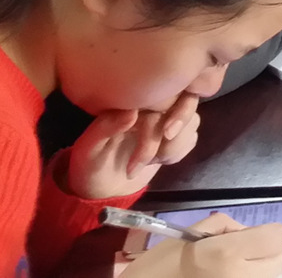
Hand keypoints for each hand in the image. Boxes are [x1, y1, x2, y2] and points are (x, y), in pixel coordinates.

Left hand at [64, 92, 200, 198]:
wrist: (102, 187)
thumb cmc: (90, 164)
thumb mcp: (90, 147)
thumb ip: (107, 127)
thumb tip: (133, 113)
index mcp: (131, 100)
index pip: (164, 94)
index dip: (174, 111)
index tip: (167, 133)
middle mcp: (151, 105)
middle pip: (186, 103)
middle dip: (180, 130)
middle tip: (162, 157)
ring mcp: (164, 119)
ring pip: (192, 122)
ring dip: (175, 146)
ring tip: (153, 162)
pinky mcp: (172, 136)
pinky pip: (190, 138)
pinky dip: (178, 152)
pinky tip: (160, 161)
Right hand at [120, 213, 281, 277]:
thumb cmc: (161, 265)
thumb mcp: (193, 234)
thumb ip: (227, 227)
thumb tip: (249, 232)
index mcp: (227, 253)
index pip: (280, 237)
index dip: (268, 234)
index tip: (252, 236)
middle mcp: (241, 276)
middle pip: (280, 261)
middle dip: (265, 254)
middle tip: (239, 254)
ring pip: (270, 277)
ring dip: (258, 271)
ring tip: (229, 269)